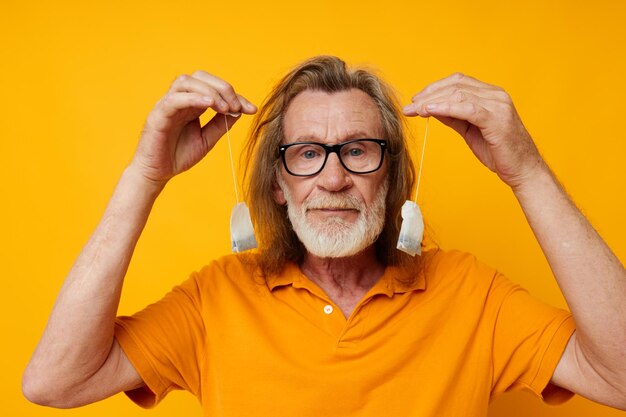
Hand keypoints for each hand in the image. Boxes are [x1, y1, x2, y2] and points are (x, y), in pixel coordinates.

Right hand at [130, 71, 256, 186]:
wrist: (158, 173)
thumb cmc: (179, 155)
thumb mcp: (207, 139)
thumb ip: (221, 124)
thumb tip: (240, 110)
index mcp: (192, 103)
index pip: (214, 88)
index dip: (235, 95)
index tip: (252, 109)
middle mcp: (180, 99)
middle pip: (200, 77)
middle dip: (223, 88)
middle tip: (237, 107)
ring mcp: (167, 105)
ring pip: (186, 81)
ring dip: (209, 91)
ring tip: (224, 107)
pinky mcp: (158, 115)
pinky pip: (174, 99)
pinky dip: (193, 98)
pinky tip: (209, 104)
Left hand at [403, 73, 543, 189]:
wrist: (523, 169)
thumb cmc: (499, 152)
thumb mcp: (470, 130)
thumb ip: (454, 117)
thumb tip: (432, 108)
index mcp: (490, 94)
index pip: (458, 82)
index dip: (434, 89)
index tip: (415, 101)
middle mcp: (495, 94)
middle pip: (455, 85)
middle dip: (429, 94)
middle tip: (410, 107)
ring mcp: (498, 105)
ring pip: (458, 94)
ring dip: (432, 101)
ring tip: (415, 110)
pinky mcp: (497, 119)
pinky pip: (466, 108)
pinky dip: (445, 108)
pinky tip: (429, 111)